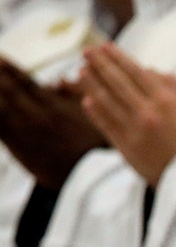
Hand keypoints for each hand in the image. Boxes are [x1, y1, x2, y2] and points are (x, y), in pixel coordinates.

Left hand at [0, 60, 104, 186]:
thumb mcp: (92, 116)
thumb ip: (75, 96)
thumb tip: (59, 81)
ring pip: (0, 109)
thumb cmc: (94, 147)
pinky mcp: (18, 149)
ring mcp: (24, 133)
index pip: (25, 82)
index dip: (10, 69)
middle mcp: (35, 116)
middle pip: (7, 92)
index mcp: (53, 106)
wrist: (90, 177)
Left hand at [78, 44, 175, 185]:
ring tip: (81, 71)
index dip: (118, 57)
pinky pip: (106, 124)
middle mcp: (147, 111)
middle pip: (117, 81)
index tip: (105, 47)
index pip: (135, 71)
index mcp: (167, 99)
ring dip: (92, 83)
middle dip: (99, 64)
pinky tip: (87, 100)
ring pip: (107, 100)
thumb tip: (175, 72)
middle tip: (86, 51)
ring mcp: (134, 129)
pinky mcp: (127, 146)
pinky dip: (95, 111)